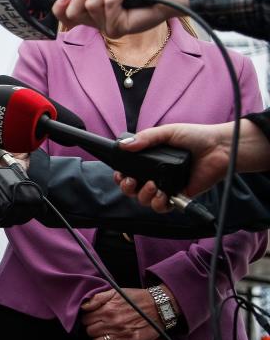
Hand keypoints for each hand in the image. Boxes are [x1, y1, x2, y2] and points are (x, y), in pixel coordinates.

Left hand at [81, 288, 167, 339]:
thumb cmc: (135, 299)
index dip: (87, 320)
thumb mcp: (115, 292)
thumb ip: (97, 298)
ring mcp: (123, 335)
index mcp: (107, 309)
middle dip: (92, 330)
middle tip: (99, 327)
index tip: (93, 319)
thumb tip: (83, 307)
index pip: (85, 320)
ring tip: (105, 336)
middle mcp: (113, 323)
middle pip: (90, 332)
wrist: (158, 306)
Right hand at [115, 120, 269, 211]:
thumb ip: (145, 138)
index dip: (120, 176)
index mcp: (150, 161)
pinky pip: (163, 207)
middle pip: (132, 189)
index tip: (120, 174)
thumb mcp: (167, 132)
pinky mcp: (179, 197)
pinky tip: (161, 195)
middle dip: (127, 188)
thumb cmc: (195, 137)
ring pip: (144, 200)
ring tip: (151, 186)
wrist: (219, 148)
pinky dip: (158, 204)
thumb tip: (123, 145)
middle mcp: (155, 175)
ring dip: (143, 196)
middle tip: (131, 182)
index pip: (128, 172)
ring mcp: (166, 187)